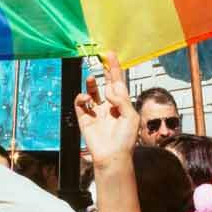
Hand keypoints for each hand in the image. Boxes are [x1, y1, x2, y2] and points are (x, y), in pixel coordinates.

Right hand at [74, 53, 138, 171]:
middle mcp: (109, 106)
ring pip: (92, 92)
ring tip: (91, 78)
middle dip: (103, 71)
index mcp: (122, 104)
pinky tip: (87, 98)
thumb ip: (121, 100)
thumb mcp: (131, 117)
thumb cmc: (126, 140)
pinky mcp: (85, 119)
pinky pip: (80, 104)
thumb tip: (109, 89)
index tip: (110, 55)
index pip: (118, 82)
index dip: (115, 68)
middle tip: (99, 58)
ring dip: (90, 83)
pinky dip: (81, 97)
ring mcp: (96, 112)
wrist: (112, 157)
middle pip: (106, 83)